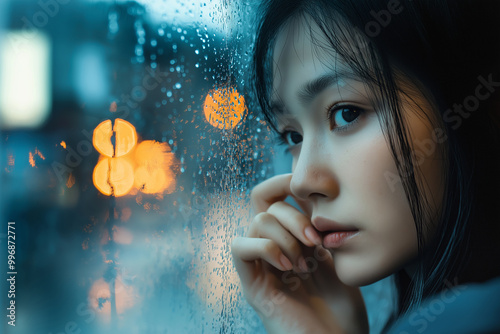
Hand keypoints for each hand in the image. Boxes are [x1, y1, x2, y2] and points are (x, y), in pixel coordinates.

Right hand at [232, 174, 367, 333]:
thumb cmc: (343, 306)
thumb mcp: (337, 256)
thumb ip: (320, 227)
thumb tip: (313, 193)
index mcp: (290, 238)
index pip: (271, 196)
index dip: (283, 183)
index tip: (309, 192)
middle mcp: (272, 249)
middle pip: (264, 205)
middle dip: (293, 216)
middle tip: (315, 242)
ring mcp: (261, 266)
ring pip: (255, 222)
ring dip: (284, 236)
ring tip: (304, 263)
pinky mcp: (252, 285)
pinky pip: (239, 248)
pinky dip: (264, 248)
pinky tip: (287, 267)